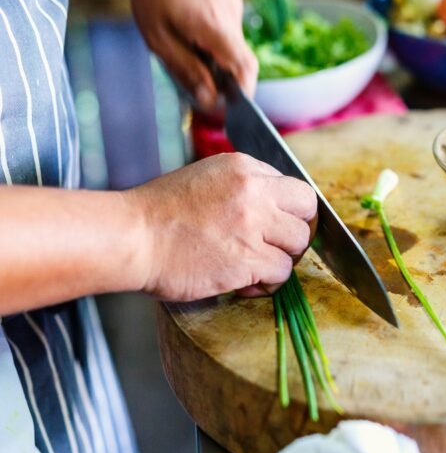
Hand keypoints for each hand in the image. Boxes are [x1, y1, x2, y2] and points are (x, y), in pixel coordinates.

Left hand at [118, 0, 257, 109]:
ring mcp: (234, 2)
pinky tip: (190, 20)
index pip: (245, 67)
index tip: (233, 107)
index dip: (245, 92)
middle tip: (196, 76)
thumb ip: (186, 70)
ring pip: (232, 41)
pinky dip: (214, 32)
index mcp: (212, 26)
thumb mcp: (158, 38)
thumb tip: (209, 101)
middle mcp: (230, 14)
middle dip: (221, 73)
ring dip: (214, 50)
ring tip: (184, 37)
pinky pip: (228, 24)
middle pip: (238, 58)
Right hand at [125, 153, 316, 300]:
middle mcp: (255, 191)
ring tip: (253, 267)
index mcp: (244, 168)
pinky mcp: (249, 258)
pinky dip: (266, 284)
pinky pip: (281, 273)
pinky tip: (243, 284)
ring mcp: (254, 224)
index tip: (275, 227)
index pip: (295, 188)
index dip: (289, 212)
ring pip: (298, 244)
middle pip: (307, 212)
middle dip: (294, 233)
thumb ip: (243, 187)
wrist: (131, 237)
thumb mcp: (206, 178)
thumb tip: (273, 207)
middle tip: (273, 247)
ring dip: (280, 259)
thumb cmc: (159, 214)